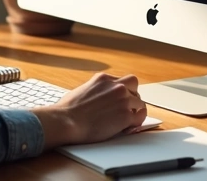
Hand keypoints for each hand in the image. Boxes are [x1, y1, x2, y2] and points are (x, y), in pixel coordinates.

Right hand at [31, 73, 145, 147]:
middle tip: (127, 106)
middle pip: (134, 85)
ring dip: (134, 111)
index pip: (121, 80)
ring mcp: (123, 100)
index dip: (122, 90)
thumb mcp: (82, 90)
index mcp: (103, 79)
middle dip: (131, 95)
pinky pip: (140, 117)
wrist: (67, 121)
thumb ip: (95, 90)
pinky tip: (129, 127)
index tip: (120, 98)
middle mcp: (115, 86)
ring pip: (139, 102)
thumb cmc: (68, 109)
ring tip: (127, 119)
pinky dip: (136, 123)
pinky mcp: (126, 116)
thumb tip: (97, 98)